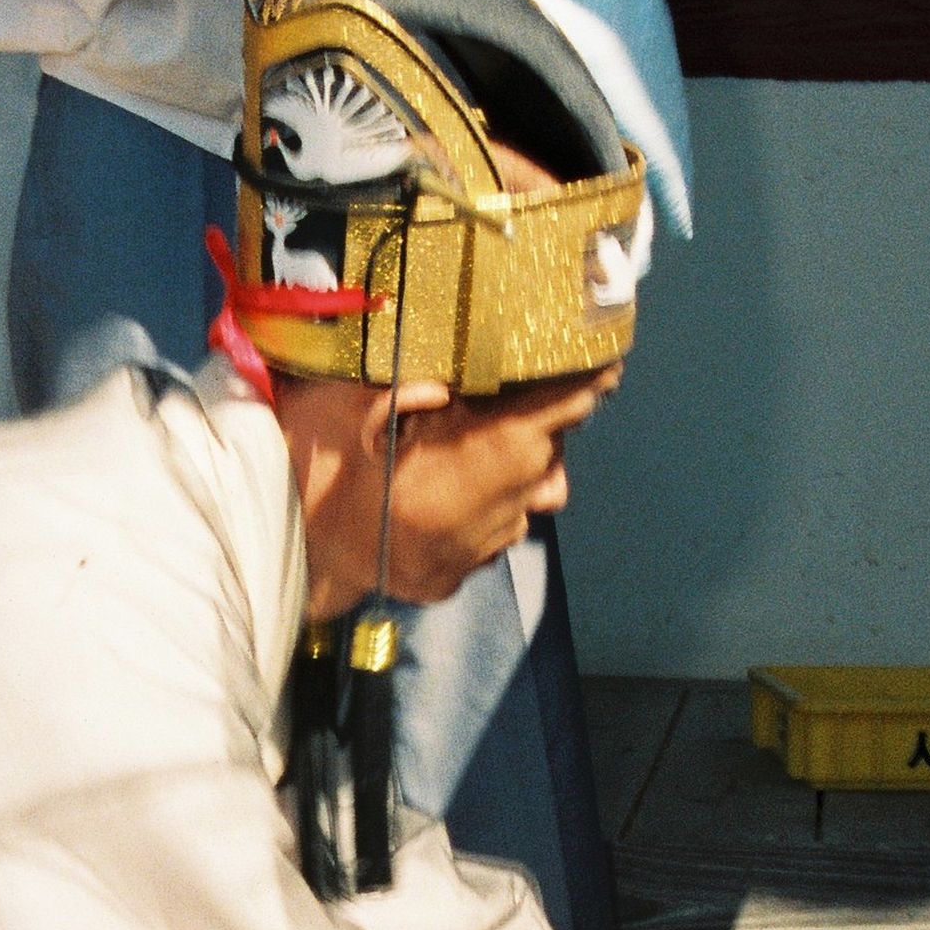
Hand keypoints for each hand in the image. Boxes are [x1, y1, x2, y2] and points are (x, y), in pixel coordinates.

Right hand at [287, 364, 618, 616]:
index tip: (606, 362)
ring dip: (507, 475)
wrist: (323, 556)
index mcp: (503, 446)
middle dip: (533, 429)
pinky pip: (496, 530)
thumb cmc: (352, 475)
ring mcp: (501, 538)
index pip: (573, 403)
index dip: (593, 379)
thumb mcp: (377, 414)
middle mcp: (517, 493)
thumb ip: (412, 394)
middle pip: (553, 449)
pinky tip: (438, 505)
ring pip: (528, 494)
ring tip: (457, 464)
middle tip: (491, 413)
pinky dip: (480, 513)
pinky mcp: (477, 567)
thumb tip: (440, 387)